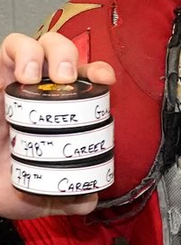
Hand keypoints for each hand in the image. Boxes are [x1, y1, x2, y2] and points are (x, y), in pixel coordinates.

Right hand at [0, 31, 115, 219]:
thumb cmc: (4, 183)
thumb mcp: (41, 196)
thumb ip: (68, 200)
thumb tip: (88, 199)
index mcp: (55, 112)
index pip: (82, 81)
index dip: (97, 72)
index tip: (106, 79)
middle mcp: (34, 93)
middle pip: (59, 52)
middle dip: (70, 55)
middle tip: (68, 79)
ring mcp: (9, 83)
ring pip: (31, 44)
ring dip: (46, 50)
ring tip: (49, 75)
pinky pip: (4, 51)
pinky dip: (19, 53)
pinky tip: (23, 75)